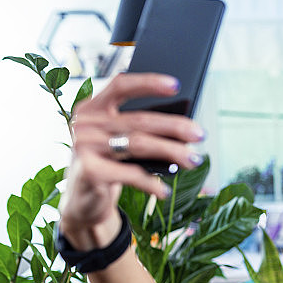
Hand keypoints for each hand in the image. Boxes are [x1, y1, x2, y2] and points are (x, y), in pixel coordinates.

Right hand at [59, 73, 204, 246]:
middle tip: (200, 134)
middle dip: (175, 126)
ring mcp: (84, 147)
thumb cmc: (108, 163)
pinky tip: (165, 190)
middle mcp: (85, 123)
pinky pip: (130, 174)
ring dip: (172, 152)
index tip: (176, 85)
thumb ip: (139, 130)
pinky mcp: (89, 171)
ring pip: (139, 144)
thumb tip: (182, 128)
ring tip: (194, 160)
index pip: (120, 86)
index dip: (148, 82)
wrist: (83, 200)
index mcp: (92, 108)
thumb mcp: (119, 141)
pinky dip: (151, 183)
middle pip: (139, 120)